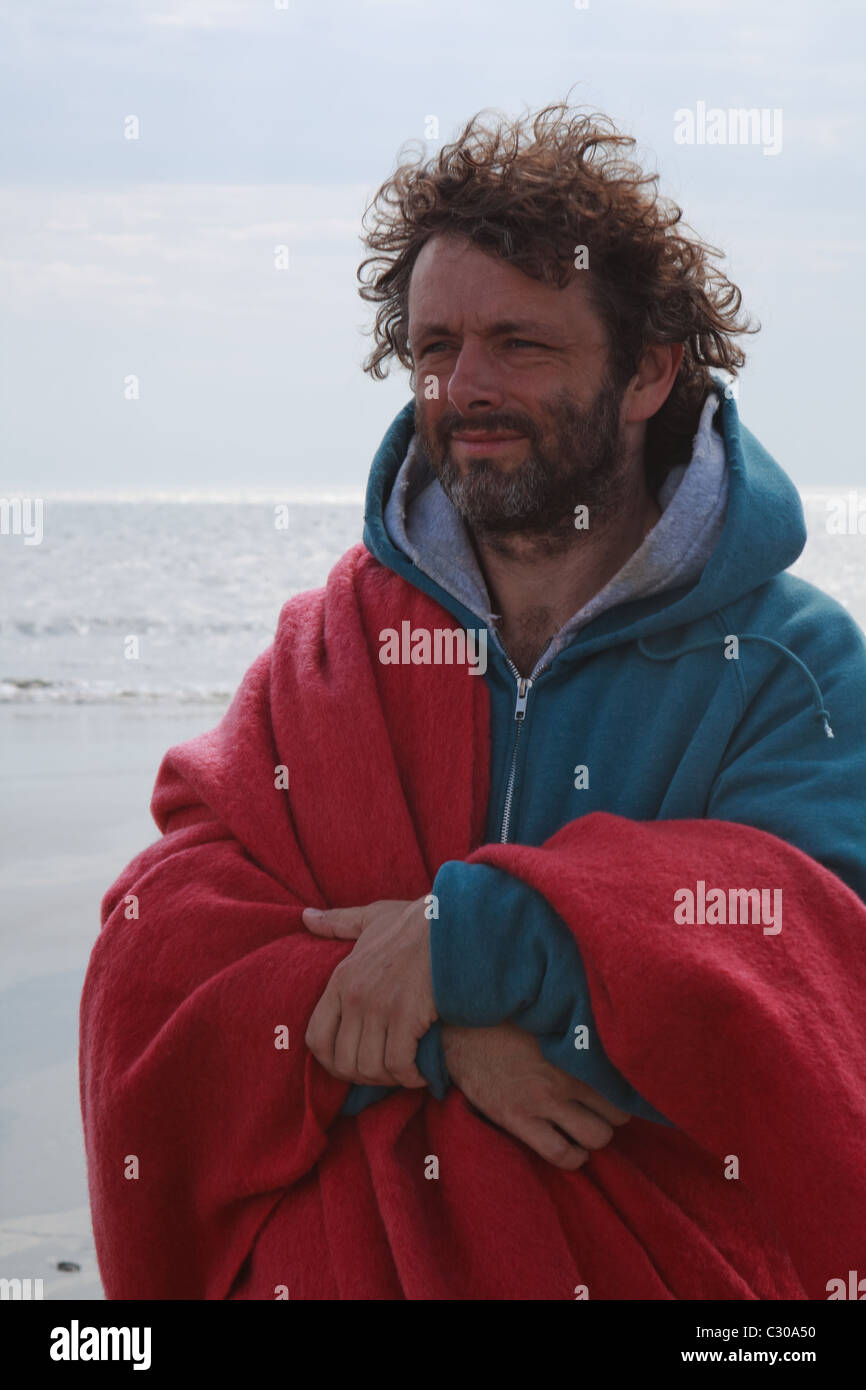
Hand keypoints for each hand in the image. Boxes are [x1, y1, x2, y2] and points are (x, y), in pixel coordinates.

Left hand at [302, 898, 435, 1088]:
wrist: (454, 920)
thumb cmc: (416, 922)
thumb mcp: (371, 917)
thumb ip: (337, 923)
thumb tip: (305, 917)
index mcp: (341, 978)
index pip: (316, 1038)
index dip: (331, 1062)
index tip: (353, 1064)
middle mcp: (354, 995)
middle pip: (343, 1061)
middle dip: (364, 1077)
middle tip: (385, 1073)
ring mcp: (379, 1005)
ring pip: (370, 1068)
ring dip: (389, 1080)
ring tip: (405, 1073)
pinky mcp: (407, 1014)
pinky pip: (398, 1064)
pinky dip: (411, 1076)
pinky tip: (422, 1072)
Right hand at [441, 1020, 629, 1169]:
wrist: (458, 1029)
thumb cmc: (504, 1017)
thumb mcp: (546, 1016)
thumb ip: (576, 1029)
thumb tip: (609, 1032)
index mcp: (574, 1047)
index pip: (622, 1079)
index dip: (628, 1089)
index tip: (624, 1090)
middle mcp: (564, 1076)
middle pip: (617, 1114)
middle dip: (614, 1115)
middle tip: (603, 1111)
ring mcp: (541, 1101)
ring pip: (597, 1137)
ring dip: (596, 1137)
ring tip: (588, 1129)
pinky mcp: (518, 1119)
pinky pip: (560, 1154)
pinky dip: (573, 1158)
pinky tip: (572, 1150)